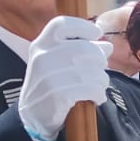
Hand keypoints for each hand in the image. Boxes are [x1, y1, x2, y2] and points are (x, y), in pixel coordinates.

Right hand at [18, 15, 109, 140]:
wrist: (32, 116)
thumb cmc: (50, 84)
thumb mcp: (57, 62)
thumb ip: (79, 50)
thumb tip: (107, 46)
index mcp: (40, 45)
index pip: (62, 24)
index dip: (83, 26)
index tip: (96, 33)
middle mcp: (42, 57)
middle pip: (84, 48)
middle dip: (99, 59)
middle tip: (101, 70)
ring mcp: (48, 76)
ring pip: (91, 71)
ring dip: (101, 80)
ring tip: (98, 86)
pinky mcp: (57, 95)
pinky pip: (90, 89)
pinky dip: (98, 94)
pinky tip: (96, 98)